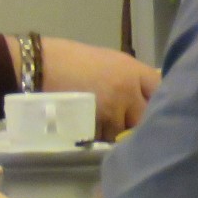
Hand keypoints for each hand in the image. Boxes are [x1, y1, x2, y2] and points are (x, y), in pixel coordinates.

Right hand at [25, 36, 159, 139]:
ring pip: (124, 131)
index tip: (149, 103)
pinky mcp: (94, 127)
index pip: (161, 90)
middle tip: (124, 119)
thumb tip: (142, 97)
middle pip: (146, 116)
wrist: (36, 66)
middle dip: (136, 119)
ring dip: (115, 131)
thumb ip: (128, 79)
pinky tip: (87, 126)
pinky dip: (98, 136)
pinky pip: (104, 138)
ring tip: (100, 122)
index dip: (157, 98)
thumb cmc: (69, 59)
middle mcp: (128, 93)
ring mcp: (112, 112)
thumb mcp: (107, 61)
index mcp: (133, 71)